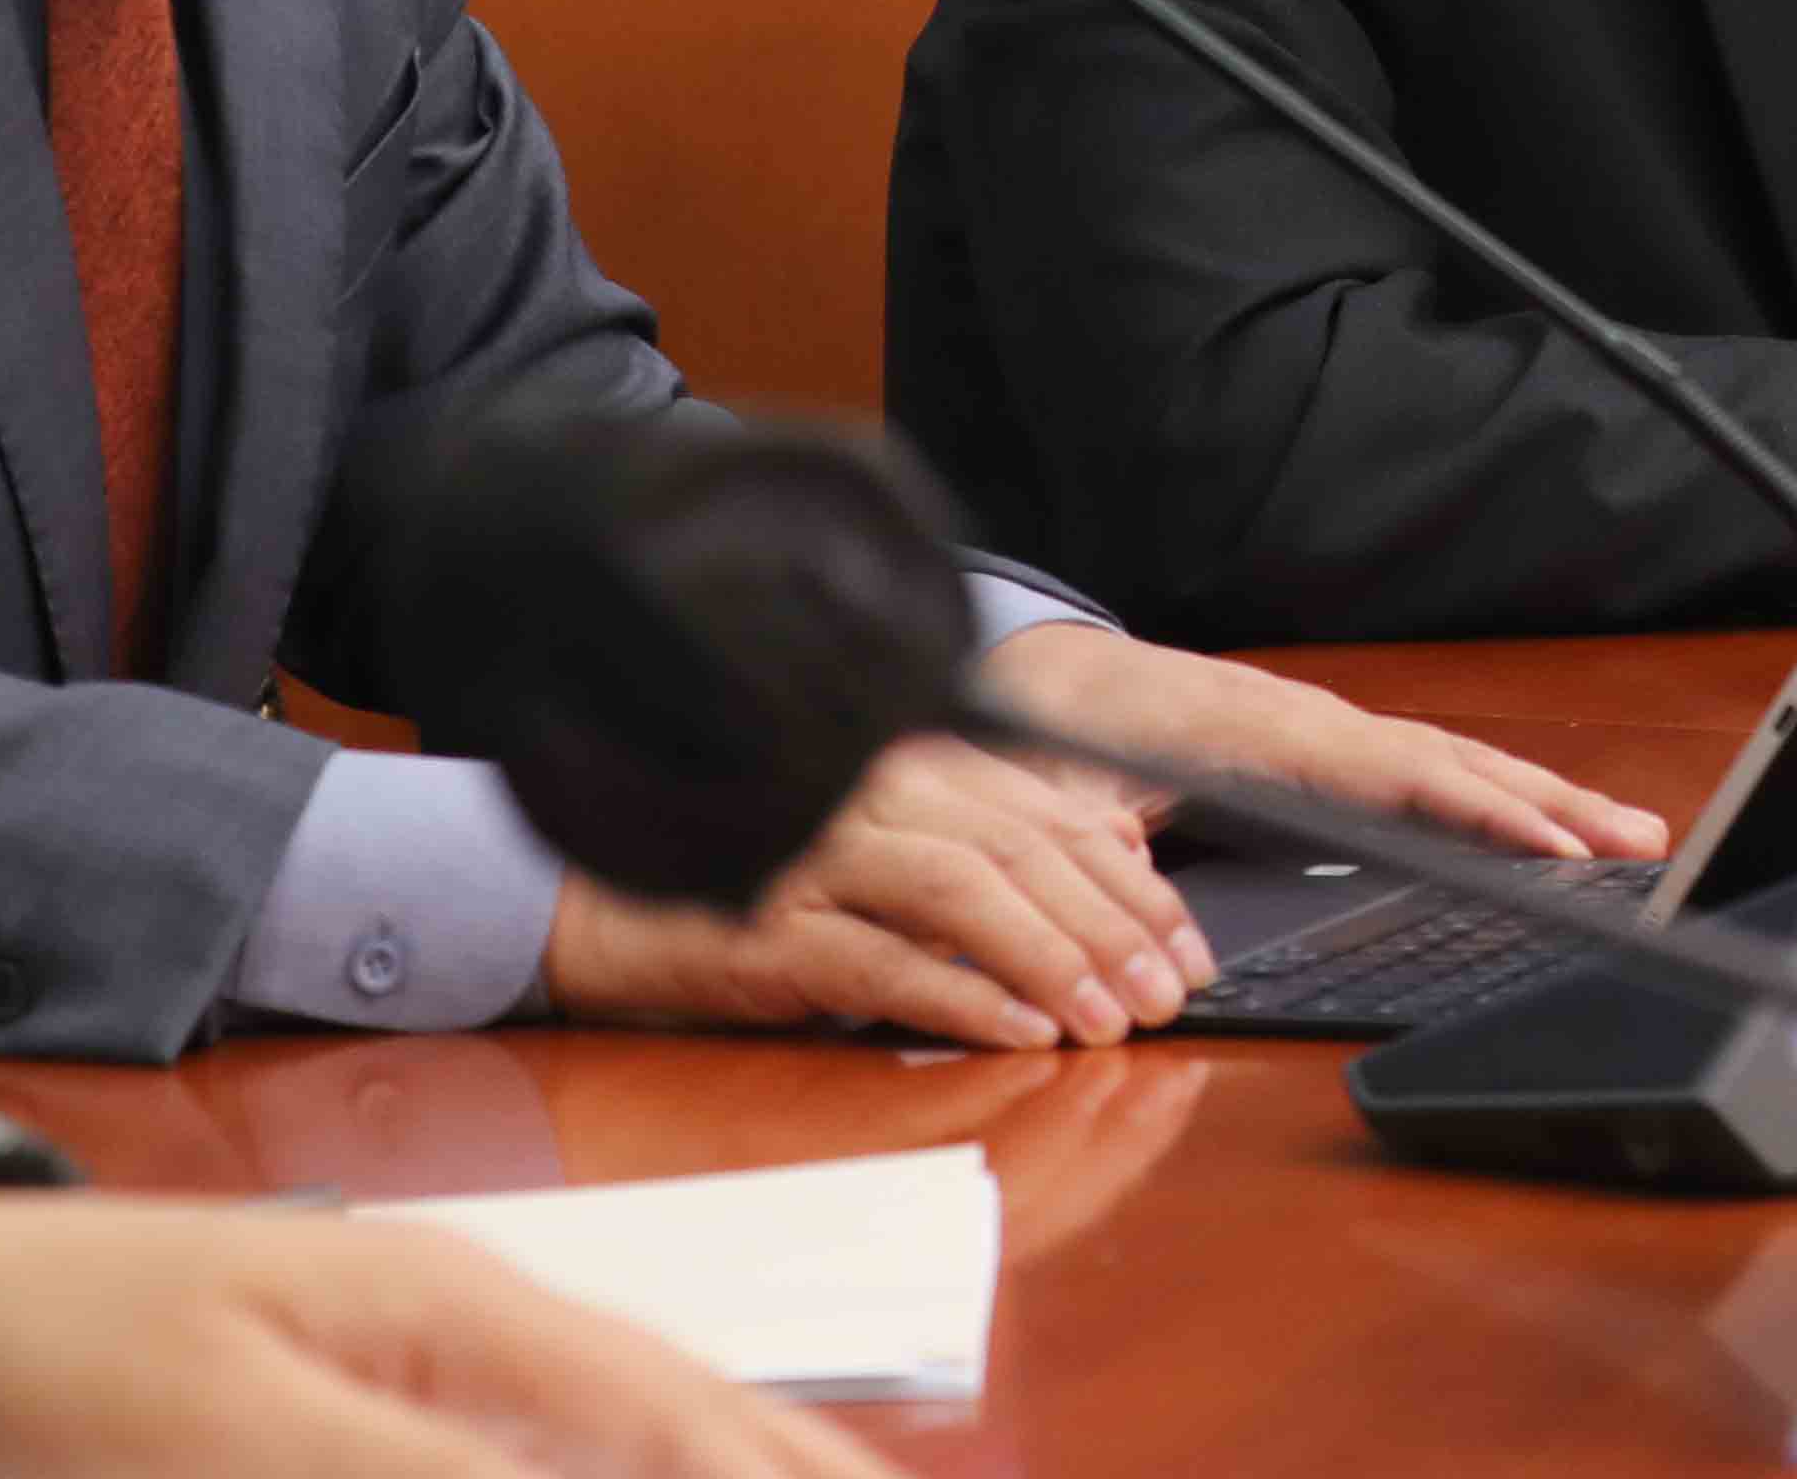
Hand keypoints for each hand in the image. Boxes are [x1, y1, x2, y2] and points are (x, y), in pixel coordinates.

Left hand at [0, 1192, 889, 1477]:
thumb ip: (419, 1477)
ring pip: (622, 1422)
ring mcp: (429, 1357)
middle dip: (793, 1460)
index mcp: (459, 1310)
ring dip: (725, 1462)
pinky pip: (540, 1435)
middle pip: (677, 1405)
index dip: (771, 1472)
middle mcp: (472, 1325)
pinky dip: (627, 1460)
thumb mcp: (236, 1432)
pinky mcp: (372, 1400)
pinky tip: (660, 1471)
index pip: (666, 1412)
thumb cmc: (72, 1357)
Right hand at [538, 731, 1206, 1048]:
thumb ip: (995, 844)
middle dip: (1109, 927)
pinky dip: (961, 994)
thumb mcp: (892, 853)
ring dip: (1050, 959)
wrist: (610, 910)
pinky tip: (1021, 1029)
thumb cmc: (770, 885)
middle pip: (1018, 851)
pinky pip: (881, 961)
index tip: (1186, 946)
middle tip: (1166, 993)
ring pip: (961, 894)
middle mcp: (868, 794)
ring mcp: (813, 856)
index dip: (1130, 883)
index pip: (1048, 815)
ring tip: (1109, 1020)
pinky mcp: (766, 929)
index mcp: (910, 767)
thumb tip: (1126, 857)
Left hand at [972, 624, 1668, 863]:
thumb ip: (1116, 883)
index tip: (1555, 848)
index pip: (1400, 774)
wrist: (1032, 677)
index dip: (1482, 814)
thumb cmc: (1051, 740)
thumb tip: (1173, 965)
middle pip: (1453, 762)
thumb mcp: (1064, 817)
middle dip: (1552, 802)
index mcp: (1265, 734)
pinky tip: (1529, 826)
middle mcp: (1310, 723)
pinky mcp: (1317, 746)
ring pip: (1448, 762)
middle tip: (1641, 841)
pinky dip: (1487, 794)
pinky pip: (1421, 769)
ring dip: (1537, 797)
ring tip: (1622, 833)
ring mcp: (1321, 730)